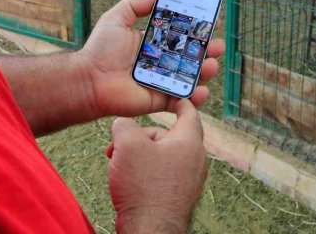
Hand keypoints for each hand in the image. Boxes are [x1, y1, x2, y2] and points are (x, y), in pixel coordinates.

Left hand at [77, 0, 224, 118]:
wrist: (89, 79)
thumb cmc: (100, 49)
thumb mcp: (116, 17)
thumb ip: (136, 4)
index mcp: (152, 42)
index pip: (180, 34)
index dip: (196, 28)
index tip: (212, 20)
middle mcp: (160, 61)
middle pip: (190, 56)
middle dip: (207, 50)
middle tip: (217, 44)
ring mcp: (161, 81)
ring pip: (190, 77)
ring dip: (205, 71)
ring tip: (212, 63)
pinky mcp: (160, 100)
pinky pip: (182, 100)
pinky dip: (195, 98)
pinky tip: (202, 90)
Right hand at [107, 100, 207, 233]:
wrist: (149, 230)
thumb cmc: (143, 187)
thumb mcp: (127, 144)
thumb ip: (124, 125)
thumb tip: (122, 125)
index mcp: (189, 142)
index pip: (188, 112)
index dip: (177, 100)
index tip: (170, 94)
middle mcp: (195, 160)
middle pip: (167, 136)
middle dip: (141, 136)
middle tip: (120, 144)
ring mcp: (189, 180)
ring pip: (162, 155)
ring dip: (140, 155)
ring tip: (120, 165)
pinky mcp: (179, 195)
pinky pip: (162, 174)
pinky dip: (146, 171)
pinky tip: (129, 180)